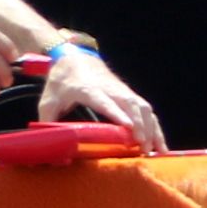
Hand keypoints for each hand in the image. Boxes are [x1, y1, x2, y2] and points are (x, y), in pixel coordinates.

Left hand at [37, 47, 167, 152]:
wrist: (75, 57)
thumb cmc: (61, 81)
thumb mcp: (47, 101)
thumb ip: (47, 123)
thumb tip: (48, 149)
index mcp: (88, 89)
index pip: (105, 102)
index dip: (117, 114)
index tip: (128, 127)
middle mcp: (110, 89)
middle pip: (131, 106)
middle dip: (141, 127)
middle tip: (144, 149)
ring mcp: (123, 91)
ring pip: (144, 108)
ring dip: (152, 129)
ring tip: (157, 149)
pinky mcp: (129, 94)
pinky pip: (147, 110)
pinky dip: (155, 126)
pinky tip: (159, 142)